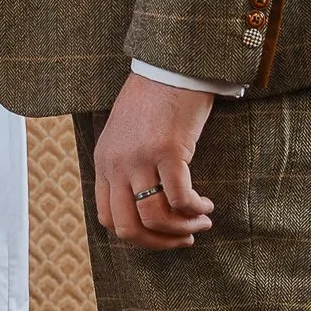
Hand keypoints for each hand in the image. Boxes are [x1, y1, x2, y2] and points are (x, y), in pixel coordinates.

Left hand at [91, 73, 217, 249]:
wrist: (169, 67)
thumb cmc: (153, 101)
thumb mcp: (125, 137)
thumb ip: (126, 168)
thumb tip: (146, 209)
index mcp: (103, 162)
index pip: (108, 218)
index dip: (138, 236)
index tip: (162, 234)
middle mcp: (116, 163)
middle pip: (128, 227)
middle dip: (159, 242)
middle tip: (184, 237)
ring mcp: (139, 158)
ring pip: (156, 218)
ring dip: (183, 228)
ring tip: (202, 221)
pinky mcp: (167, 150)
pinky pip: (181, 199)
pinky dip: (196, 210)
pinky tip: (207, 205)